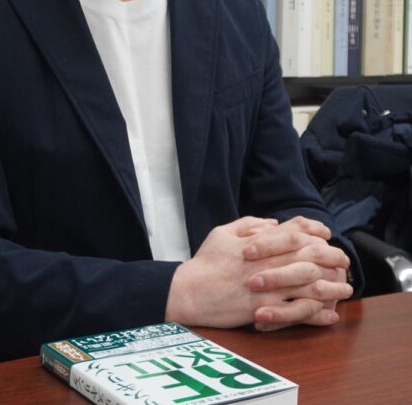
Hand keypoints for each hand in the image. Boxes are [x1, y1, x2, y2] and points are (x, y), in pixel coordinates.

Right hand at [165, 216, 351, 330]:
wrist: (190, 292)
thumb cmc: (205, 262)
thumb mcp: (222, 233)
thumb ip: (249, 224)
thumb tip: (273, 222)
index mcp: (256, 245)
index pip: (292, 235)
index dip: (313, 234)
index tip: (327, 236)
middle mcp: (265, 266)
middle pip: (306, 259)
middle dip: (329, 259)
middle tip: (344, 260)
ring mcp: (265, 289)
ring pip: (306, 287)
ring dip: (330, 287)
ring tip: (345, 288)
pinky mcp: (263, 311)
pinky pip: (296, 313)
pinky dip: (316, 314)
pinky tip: (329, 314)